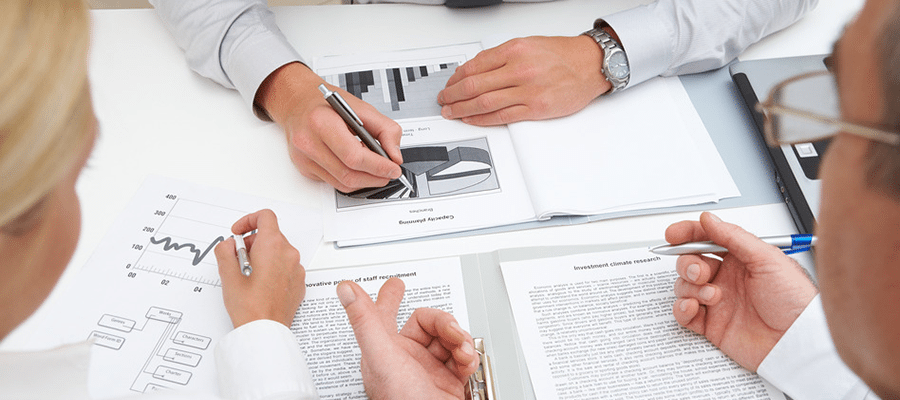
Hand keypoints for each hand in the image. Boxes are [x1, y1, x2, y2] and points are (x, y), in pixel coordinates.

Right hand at [213, 209, 304, 327]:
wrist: (265, 330)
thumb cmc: (250, 306)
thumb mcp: (228, 274)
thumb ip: (225, 251)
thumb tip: (229, 244)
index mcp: (272, 246)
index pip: (265, 216)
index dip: (248, 220)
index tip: (238, 232)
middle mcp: (288, 254)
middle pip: (271, 235)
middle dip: (252, 242)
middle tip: (239, 259)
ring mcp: (296, 269)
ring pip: (278, 251)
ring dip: (262, 256)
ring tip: (248, 275)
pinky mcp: (298, 282)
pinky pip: (285, 266)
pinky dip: (272, 268)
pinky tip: (260, 285)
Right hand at [257, 62, 403, 191]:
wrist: (297, 101)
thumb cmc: (326, 103)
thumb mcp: (362, 107)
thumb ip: (385, 129)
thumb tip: (394, 156)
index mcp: (321, 122)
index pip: (353, 156)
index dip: (378, 167)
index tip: (393, 168)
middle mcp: (308, 142)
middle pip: (348, 174)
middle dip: (374, 178)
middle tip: (389, 174)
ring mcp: (304, 158)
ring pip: (341, 184)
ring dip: (364, 182)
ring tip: (376, 172)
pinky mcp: (304, 168)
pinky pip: (333, 182)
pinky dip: (350, 179)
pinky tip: (358, 169)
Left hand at [337, 278, 479, 399]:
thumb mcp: (381, 357)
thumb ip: (365, 321)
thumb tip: (347, 291)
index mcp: (385, 352)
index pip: (384, 316)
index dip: (389, 298)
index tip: (395, 285)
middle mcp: (406, 360)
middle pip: (427, 323)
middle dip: (444, 322)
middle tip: (451, 329)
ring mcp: (429, 371)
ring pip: (448, 338)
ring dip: (459, 339)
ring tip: (461, 350)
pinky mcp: (450, 381)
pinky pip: (463, 357)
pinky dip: (468, 356)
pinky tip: (466, 362)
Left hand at [437, 36, 609, 125]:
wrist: (590, 65)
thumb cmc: (561, 55)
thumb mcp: (527, 45)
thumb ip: (500, 57)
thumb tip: (474, 70)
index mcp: (514, 50)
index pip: (474, 66)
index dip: (456, 78)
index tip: (449, 84)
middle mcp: (519, 69)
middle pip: (474, 85)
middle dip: (452, 95)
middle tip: (443, 100)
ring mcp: (528, 91)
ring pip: (484, 102)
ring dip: (462, 109)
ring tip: (451, 112)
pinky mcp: (536, 109)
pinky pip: (502, 116)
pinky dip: (482, 119)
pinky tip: (471, 119)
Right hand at [667, 212, 817, 370]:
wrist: (797, 340)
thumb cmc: (794, 301)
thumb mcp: (767, 259)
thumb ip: (735, 237)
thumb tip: (709, 220)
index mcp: (740, 258)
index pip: (706, 239)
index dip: (687, 234)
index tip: (674, 234)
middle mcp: (726, 278)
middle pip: (690, 262)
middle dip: (688, 264)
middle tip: (701, 272)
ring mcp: (717, 301)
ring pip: (684, 286)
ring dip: (690, 288)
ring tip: (712, 296)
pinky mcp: (711, 324)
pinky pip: (684, 313)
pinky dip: (682, 309)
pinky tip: (694, 307)